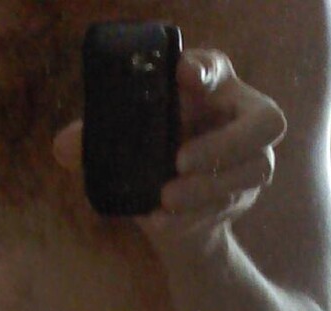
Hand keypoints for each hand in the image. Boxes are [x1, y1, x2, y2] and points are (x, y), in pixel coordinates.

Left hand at [52, 49, 285, 247]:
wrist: (167, 216)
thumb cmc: (149, 159)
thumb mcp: (124, 146)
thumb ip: (95, 142)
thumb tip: (63, 147)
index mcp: (211, 90)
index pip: (218, 68)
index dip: (206, 69)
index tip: (183, 75)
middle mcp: (241, 120)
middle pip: (267, 122)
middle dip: (226, 143)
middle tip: (180, 161)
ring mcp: (249, 162)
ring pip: (253, 170)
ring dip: (207, 187)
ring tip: (166, 198)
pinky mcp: (240, 199)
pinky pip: (228, 207)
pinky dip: (193, 217)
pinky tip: (163, 222)